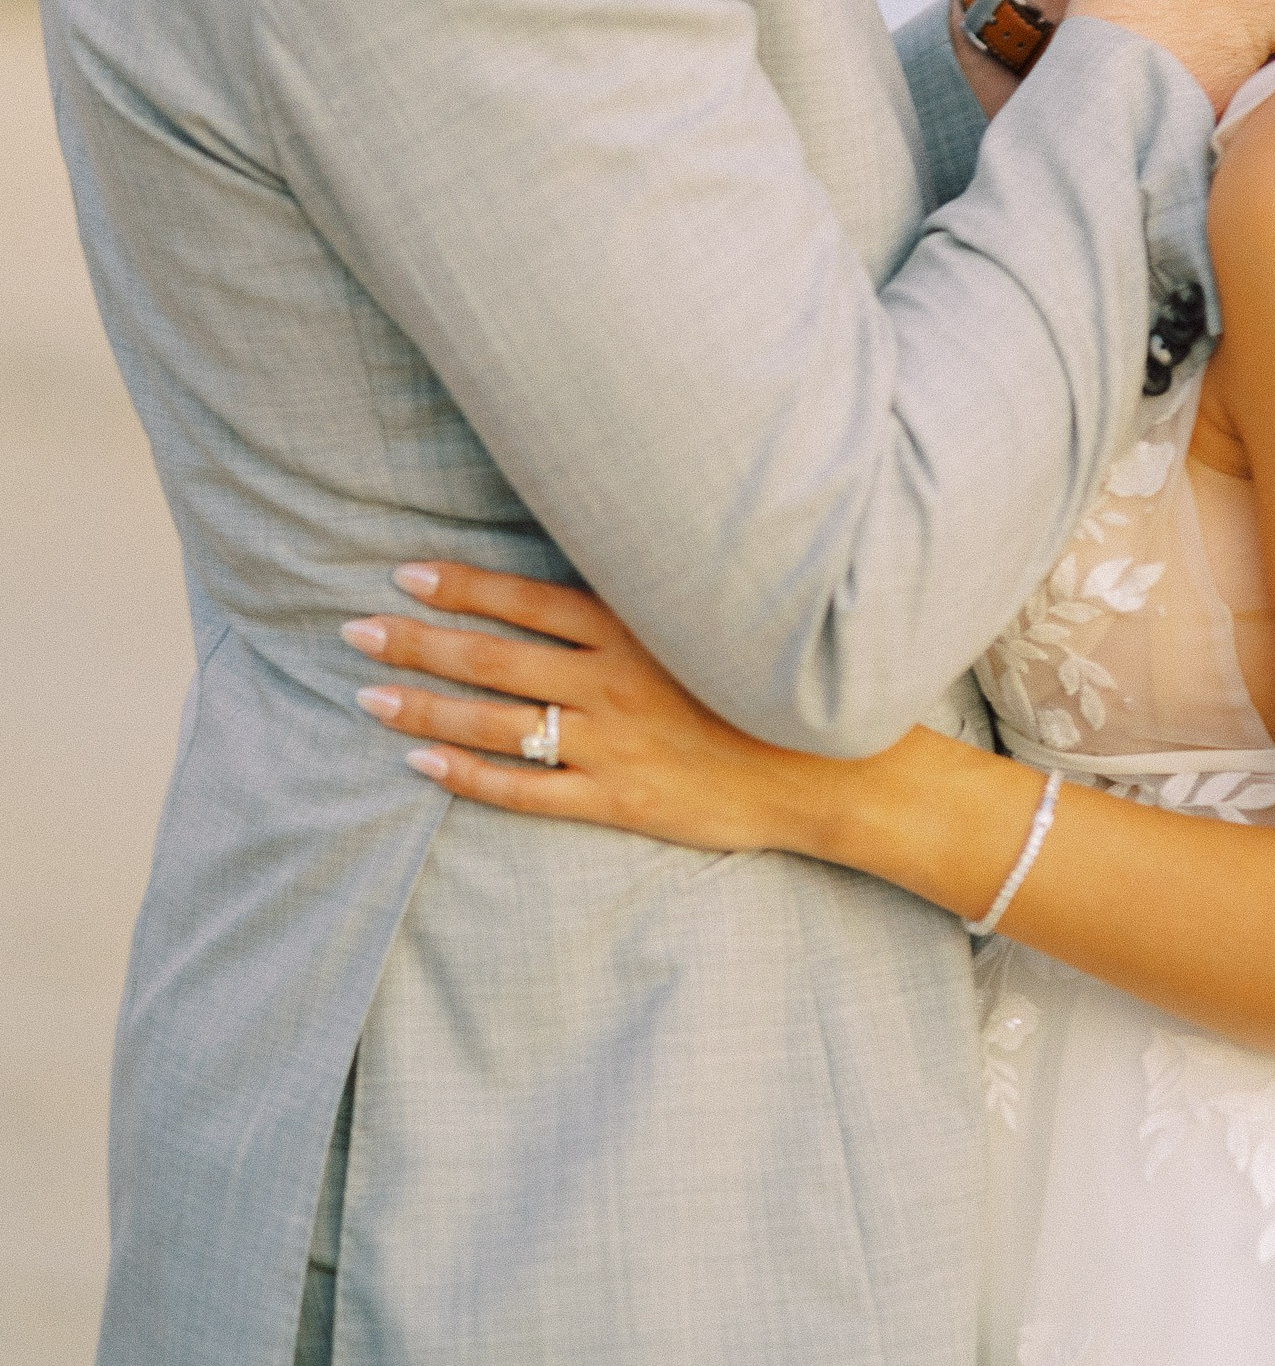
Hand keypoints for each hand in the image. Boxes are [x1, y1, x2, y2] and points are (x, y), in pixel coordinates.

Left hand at [341, 565, 868, 854]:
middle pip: (492, 657)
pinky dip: (469, 777)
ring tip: (367, 696)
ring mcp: (612, 743)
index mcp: (632, 630)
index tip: (402, 573)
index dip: (459, 586)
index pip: (524, 599)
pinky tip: (423, 764)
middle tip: (353, 630)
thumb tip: (576, 566)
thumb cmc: (766, 689)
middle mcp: (612, 682)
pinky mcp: (619, 800)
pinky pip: (527, 790)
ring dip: (426, 707)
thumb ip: (642, 603)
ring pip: (496, 721)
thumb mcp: (707, 625)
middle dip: (417, 642)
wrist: (830, 770)